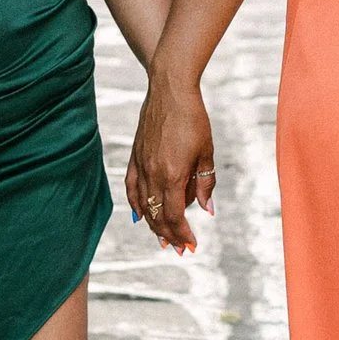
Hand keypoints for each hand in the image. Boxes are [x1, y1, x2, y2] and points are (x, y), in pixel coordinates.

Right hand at [127, 59, 215, 255]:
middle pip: (158, 215)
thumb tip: (207, 210)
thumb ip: (205, 184)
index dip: (182, 234)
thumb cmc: (194, 119)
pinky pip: (131, 188)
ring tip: (162, 239)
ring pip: (143, 205)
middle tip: (179, 248)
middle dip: (169, 235)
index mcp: (172, 175)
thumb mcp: (206, 152)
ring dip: (153, 225)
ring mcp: (140, 166)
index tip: (190, 246)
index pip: (175, 215)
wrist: (170, 90)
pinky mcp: (134, 157)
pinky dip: (135, 205)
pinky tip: (140, 216)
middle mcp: (152, 174)